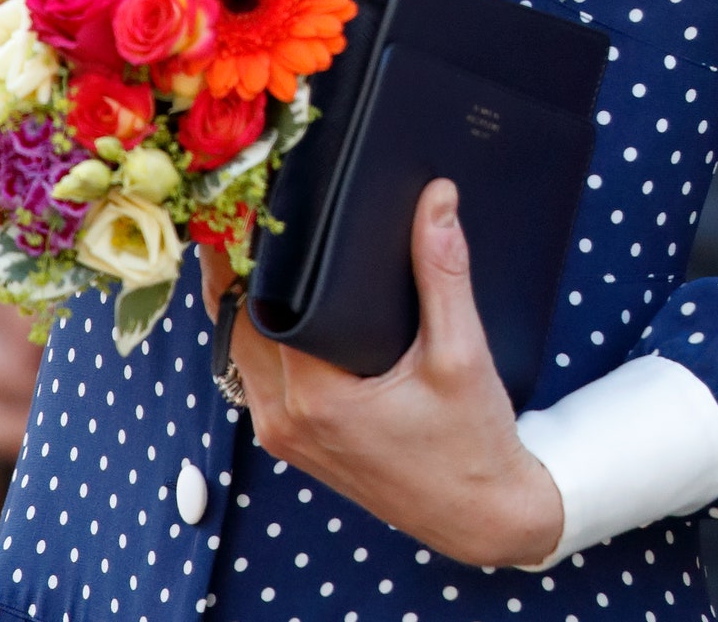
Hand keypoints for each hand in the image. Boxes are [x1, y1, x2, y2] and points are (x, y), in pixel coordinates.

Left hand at [200, 181, 563, 568]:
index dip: (251, 250)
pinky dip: (259, 333)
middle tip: (250, 203)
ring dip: (243, 300)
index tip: (251, 198)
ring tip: (262, 239)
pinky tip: (281, 298)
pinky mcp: (294, 441)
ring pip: (238, 350)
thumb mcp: (461, 354)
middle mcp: (285, 420)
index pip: (257, 304)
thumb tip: (437, 198)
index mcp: (316, 398)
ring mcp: (284, 435)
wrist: (482, 518)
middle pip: (235, 324)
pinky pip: (255, 374)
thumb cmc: (472, 444)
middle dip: (238, 265)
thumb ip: (442, 271)